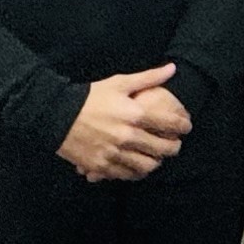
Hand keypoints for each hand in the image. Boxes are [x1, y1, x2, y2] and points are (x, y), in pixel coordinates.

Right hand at [60, 67, 189, 182]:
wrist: (57, 115)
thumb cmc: (90, 97)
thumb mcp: (119, 83)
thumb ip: (148, 78)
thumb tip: (172, 69)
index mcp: (135, 115)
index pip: (170, 124)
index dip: (183, 126)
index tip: (186, 127)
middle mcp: (128, 137)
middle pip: (163, 149)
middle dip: (174, 146)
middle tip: (175, 144)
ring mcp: (115, 153)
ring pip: (148, 166)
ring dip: (156, 161)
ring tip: (157, 156)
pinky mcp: (102, 166)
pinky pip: (127, 174)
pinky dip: (136, 172)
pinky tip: (138, 165)